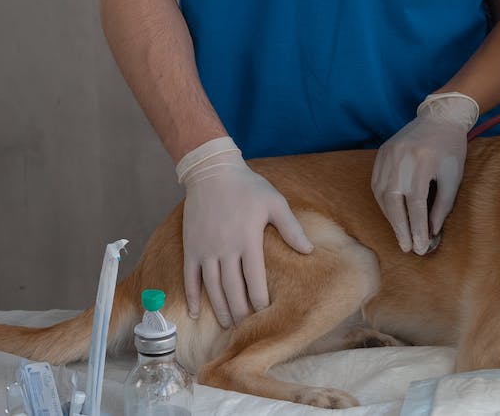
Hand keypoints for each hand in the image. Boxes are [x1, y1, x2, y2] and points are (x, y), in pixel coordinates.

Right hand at [177, 137, 313, 327]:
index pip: (254, 278)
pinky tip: (197, 312)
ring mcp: (205, 249)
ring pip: (212, 287)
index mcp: (247, 240)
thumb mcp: (275, 203)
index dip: (259, 299)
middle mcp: (225, 248)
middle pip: (232, 288)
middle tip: (247, 327)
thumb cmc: (248, 187)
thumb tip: (309, 251)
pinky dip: (192, 296)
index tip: (265, 313)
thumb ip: (291, 229)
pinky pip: (190, 277)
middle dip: (241, 310)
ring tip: (228, 324)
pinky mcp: (191, 247)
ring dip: (220, 308)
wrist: (211, 172)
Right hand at [371, 93, 478, 254]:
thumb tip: (431, 233)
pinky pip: (377, 183)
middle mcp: (401, 157)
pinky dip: (384, 202)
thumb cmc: (451, 150)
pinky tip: (392, 215)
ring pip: (382, 193)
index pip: (416, 202)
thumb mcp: (453, 177)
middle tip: (407, 248)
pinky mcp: (381, 153)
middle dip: (400, 228)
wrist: (440, 117)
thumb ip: (442, 206)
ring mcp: (388, 154)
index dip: (417, 227)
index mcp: (423, 161)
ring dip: (391, 217)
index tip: (420, 247)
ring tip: (401, 235)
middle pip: (395, 200)